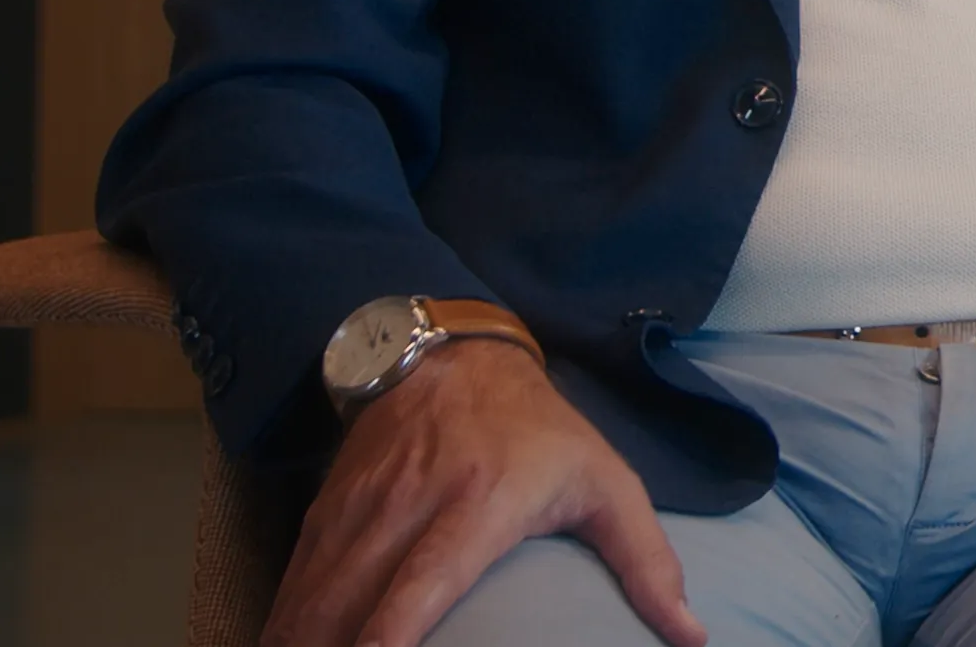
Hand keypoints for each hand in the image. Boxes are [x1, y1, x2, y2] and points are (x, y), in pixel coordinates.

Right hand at [265, 338, 702, 646]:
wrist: (454, 358)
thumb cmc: (541, 433)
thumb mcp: (607, 483)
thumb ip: (648, 561)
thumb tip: (690, 635)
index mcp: (485, 500)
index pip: (430, 572)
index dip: (396, 623)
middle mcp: (414, 503)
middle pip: (357, 594)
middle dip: (333, 646)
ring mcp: (363, 507)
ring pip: (316, 591)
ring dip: (301, 639)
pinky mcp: (329, 511)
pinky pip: (297, 578)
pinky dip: (285, 622)